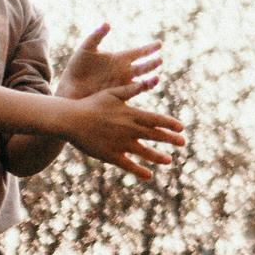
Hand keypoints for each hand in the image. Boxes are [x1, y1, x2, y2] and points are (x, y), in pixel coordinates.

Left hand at [57, 23, 161, 102]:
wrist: (69, 87)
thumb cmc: (77, 67)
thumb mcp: (86, 49)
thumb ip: (96, 36)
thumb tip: (107, 23)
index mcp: (119, 58)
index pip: (139, 52)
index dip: (149, 48)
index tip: (159, 44)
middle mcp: (124, 71)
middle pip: (143, 67)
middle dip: (152, 64)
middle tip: (159, 60)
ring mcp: (122, 84)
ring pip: (141, 82)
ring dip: (149, 81)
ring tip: (156, 79)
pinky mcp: (117, 96)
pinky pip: (131, 94)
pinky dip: (138, 93)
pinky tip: (142, 91)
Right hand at [59, 82, 184, 179]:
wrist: (70, 120)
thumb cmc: (91, 104)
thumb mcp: (112, 93)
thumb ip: (132, 90)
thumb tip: (150, 79)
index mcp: (131, 114)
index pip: (156, 119)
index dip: (170, 124)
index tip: (181, 128)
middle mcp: (128, 129)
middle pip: (154, 135)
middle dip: (170, 139)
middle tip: (183, 143)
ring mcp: (120, 143)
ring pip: (144, 152)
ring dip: (157, 156)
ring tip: (169, 160)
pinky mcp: (110, 155)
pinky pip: (128, 165)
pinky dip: (139, 171)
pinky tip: (148, 176)